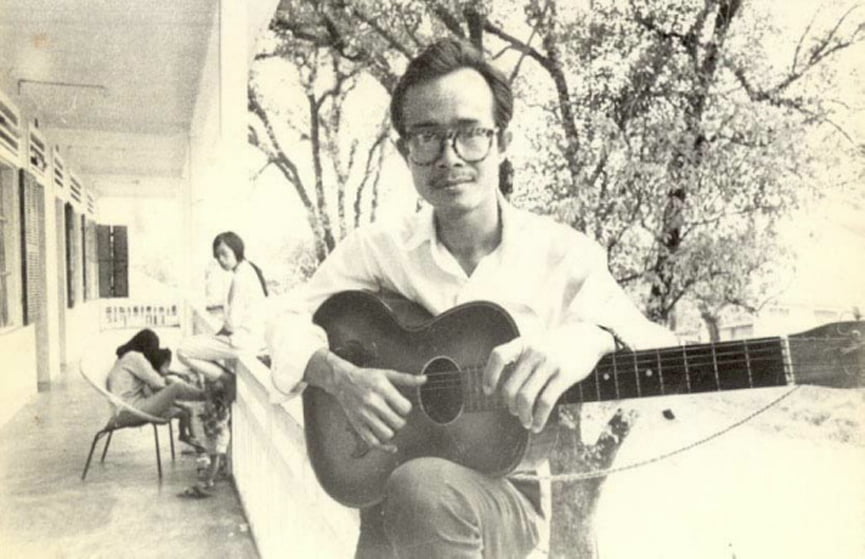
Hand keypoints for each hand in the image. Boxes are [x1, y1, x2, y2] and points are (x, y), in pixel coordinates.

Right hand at [318, 350, 426, 452]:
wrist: (342, 381)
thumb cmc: (367, 377)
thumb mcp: (387, 374)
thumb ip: (407, 378)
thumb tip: (424, 379)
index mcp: (382, 389)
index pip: (405, 408)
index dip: (406, 408)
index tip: (400, 405)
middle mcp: (373, 403)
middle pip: (398, 423)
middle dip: (400, 420)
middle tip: (394, 414)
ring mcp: (364, 416)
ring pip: (388, 434)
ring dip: (392, 431)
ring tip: (388, 423)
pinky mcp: (358, 425)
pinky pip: (373, 443)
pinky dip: (384, 447)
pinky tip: (392, 447)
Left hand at [482, 326, 612, 432]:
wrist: (588, 336)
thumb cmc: (558, 345)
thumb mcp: (536, 342)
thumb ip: (521, 358)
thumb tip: (507, 388)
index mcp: (523, 343)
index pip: (498, 356)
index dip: (489, 375)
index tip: (488, 391)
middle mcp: (533, 352)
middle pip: (510, 386)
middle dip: (509, 404)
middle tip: (514, 411)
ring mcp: (548, 363)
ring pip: (525, 397)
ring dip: (522, 415)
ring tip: (526, 421)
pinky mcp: (564, 374)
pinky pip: (545, 402)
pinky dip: (539, 418)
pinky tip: (537, 425)